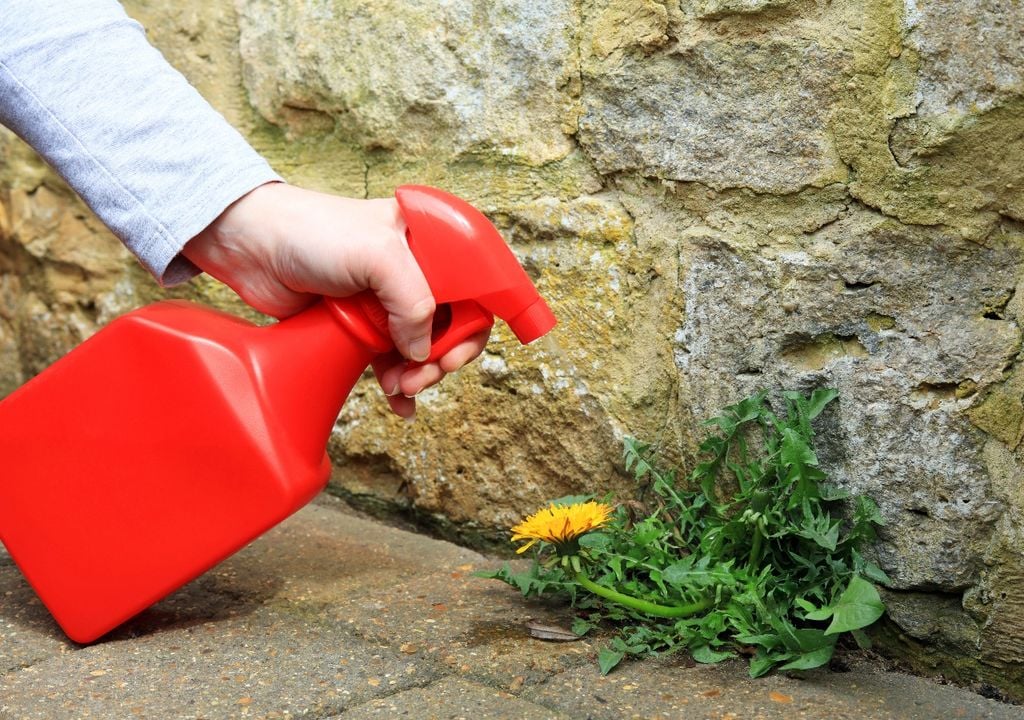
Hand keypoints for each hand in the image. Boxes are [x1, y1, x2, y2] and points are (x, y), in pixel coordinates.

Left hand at [182, 182, 488, 417]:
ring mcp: (387, 301)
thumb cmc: (311, 232)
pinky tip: (399, 401)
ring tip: (402, 386)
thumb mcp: (378, 256)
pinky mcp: (360, 326)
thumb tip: (423, 351)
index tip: (460, 351)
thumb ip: (414, 302)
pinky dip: (399, 383)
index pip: (476, 286)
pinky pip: (392, 361)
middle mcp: (414, 270)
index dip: (477, 322)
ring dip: (420, 374)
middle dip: (444, 356)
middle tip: (424, 374)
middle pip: (454, 324)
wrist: (250, 247)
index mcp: (430, 242)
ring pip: (423, 348)